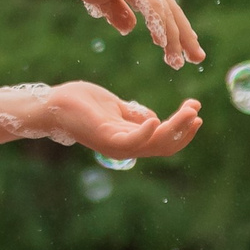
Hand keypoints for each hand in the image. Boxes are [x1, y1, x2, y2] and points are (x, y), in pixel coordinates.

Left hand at [40, 83, 202, 160]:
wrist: (52, 103)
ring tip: (189, 112)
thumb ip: (134, 114)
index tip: (196, 109)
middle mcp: (124, 146)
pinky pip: (131, 141)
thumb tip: (157, 118)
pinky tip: (157, 119)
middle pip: (165, 146)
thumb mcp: (115, 107)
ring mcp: (115, 144)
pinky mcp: (105, 138)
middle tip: (197, 110)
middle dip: (184, 129)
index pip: (164, 140)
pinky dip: (146, 132)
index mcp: (129, 138)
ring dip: (175, 129)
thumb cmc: (79, 103)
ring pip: (154, 144)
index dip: (183, 128)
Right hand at [57, 0, 204, 68]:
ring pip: (165, 14)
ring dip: (174, 38)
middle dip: (186, 38)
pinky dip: (159, 25)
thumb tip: (130, 29)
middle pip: (173, 13)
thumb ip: (117, 13)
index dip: (177, 28)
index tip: (185, 48)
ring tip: (177, 60)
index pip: (166, 10)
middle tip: (197, 58)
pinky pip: (151, 7)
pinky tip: (163, 42)